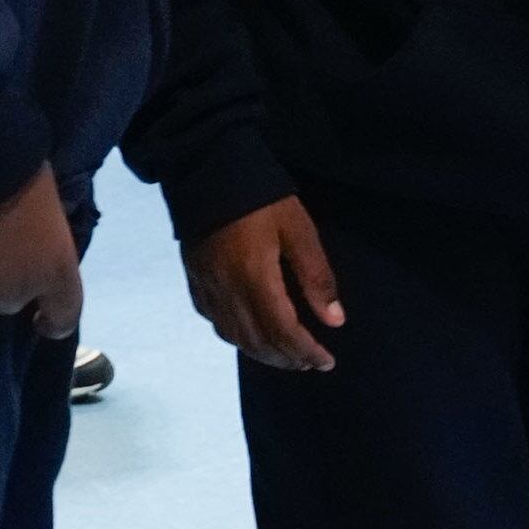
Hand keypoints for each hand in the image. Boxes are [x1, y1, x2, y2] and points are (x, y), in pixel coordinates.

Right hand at [184, 195, 344, 371]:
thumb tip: (334, 321)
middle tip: (310, 362)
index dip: (306, 352)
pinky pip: (214, 320)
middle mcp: (227, 289)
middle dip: (287, 358)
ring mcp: (206, 285)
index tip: (326, 361)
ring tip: (285, 355)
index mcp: (255, 277)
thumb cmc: (260, 198)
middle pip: (257, 341)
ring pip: (234, 336)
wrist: (206, 167)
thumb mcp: (298, 229)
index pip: (282, 331)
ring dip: (262, 353)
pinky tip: (249, 333)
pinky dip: (235, 336)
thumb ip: (316, 276)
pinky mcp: (194, 277)